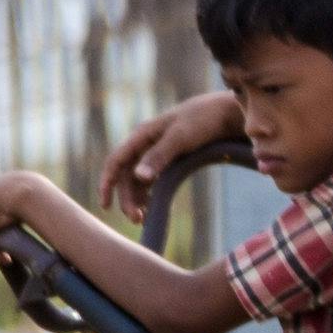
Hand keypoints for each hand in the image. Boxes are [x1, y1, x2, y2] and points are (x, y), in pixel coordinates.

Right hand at [97, 91, 246, 223]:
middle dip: (127, 198)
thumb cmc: (203, 120)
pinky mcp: (169, 158)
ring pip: (137, 179)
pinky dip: (148, 194)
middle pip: (126, 175)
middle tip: (137, 220)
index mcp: (142, 135)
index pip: (116, 161)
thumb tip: (138, 177)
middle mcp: (145, 143)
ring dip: (136, 199)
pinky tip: (152, 207)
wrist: (226, 112)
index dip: (107, 183)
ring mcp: (156, 151)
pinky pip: (151, 179)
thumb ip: (159, 156)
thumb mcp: (181, 138)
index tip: (105, 206)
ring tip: (143, 219)